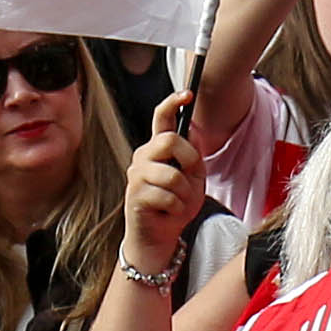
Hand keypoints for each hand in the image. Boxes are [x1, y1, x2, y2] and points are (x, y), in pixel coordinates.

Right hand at [120, 88, 202, 261]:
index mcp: (158, 149)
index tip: (186, 93)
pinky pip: (168, 197)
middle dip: (190, 160)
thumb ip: (194, 158)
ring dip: (185, 194)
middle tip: (191, 177)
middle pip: (170, 140)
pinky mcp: (135, 195)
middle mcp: (143, 156)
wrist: (159, 237)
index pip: (162, 120)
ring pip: (173, 175)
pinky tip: (168, 212)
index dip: (172, 104)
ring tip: (178, 202)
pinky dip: (177, 209)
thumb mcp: (193, 179)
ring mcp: (137, 175)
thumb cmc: (175, 205)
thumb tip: (194, 135)